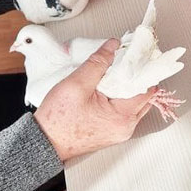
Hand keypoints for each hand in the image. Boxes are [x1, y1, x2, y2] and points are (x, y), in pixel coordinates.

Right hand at [34, 38, 154, 161]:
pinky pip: (126, 110)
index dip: (142, 70)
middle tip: (126, 63)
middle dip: (136, 78)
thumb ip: (98, 62)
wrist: (44, 143)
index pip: (147, 88)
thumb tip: (113, 46)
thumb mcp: (76, 84)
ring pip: (135, 102)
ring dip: (128, 87)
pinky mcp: (113, 131)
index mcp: (123, 116)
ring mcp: (120, 130)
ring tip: (115, 75)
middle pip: (144, 95)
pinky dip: (121, 97)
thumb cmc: (57, 121)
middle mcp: (126, 126)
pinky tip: (110, 88)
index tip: (137, 56)